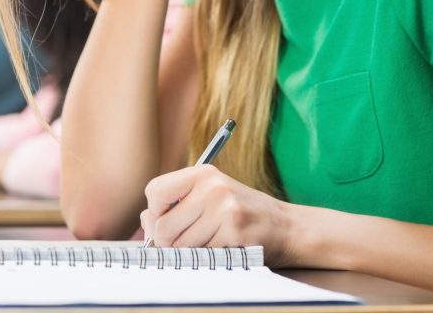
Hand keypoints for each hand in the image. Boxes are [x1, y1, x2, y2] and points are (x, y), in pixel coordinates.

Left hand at [139, 165, 302, 266]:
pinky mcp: (234, 233)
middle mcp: (213, 187)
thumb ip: (176, 206)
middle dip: (169, 243)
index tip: (167, 219)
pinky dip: (208, 258)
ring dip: (191, 253)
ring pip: (180, 246)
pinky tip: (224, 248)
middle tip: (188, 242)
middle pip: (163, 226)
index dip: (155, 212)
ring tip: (211, 242)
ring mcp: (225, 210)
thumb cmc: (242, 214)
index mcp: (203, 173)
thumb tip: (145, 221)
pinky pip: (201, 256)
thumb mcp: (210, 198)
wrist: (287, 227)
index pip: (155, 191)